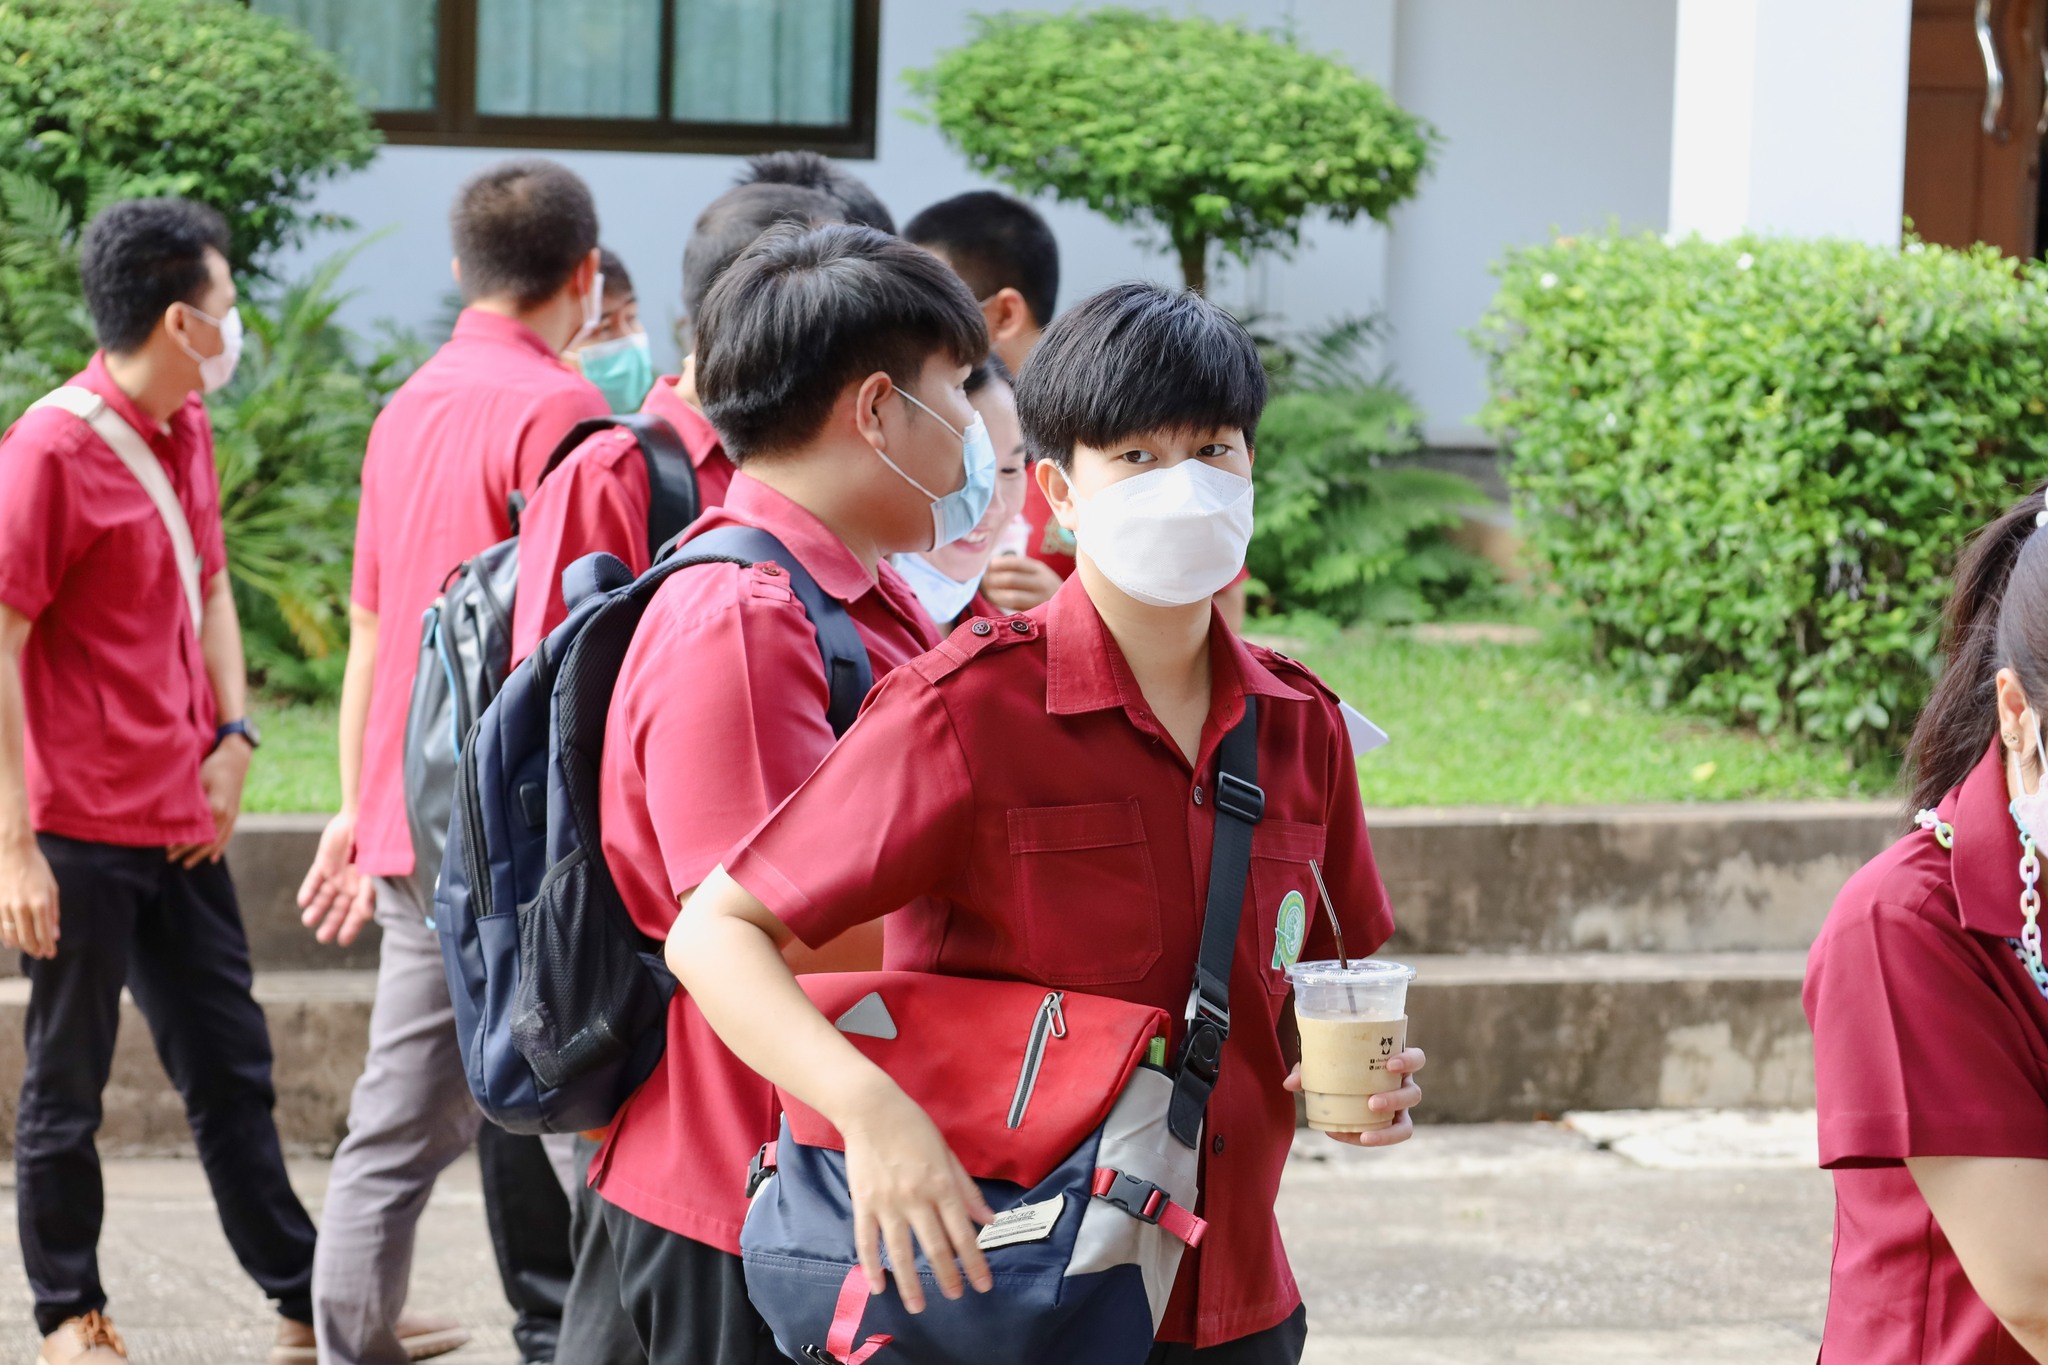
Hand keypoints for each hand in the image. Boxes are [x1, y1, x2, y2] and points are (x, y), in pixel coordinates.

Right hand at [0, 833, 57, 958]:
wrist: (13, 852)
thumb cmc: (37, 869)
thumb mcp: (52, 888)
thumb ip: (53, 913)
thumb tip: (54, 935)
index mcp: (40, 903)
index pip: (44, 934)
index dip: (48, 947)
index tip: (51, 954)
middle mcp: (22, 907)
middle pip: (27, 939)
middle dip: (35, 950)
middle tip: (40, 954)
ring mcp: (6, 907)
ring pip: (11, 936)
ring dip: (21, 946)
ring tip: (29, 948)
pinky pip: (0, 928)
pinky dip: (6, 938)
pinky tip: (12, 942)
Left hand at [168, 737, 249, 867]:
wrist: (236, 759)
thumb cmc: (214, 767)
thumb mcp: (198, 780)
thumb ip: (191, 801)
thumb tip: (174, 818)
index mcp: (216, 808)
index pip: (197, 833)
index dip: (182, 843)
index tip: (166, 849)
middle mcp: (226, 815)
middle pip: (206, 841)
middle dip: (187, 852)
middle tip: (170, 859)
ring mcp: (232, 816)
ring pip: (217, 842)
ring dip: (201, 854)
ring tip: (187, 863)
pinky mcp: (235, 814)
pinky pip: (228, 836)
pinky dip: (220, 848)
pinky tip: (214, 858)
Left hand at [297, 810, 375, 944]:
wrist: (365, 818)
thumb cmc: (377, 845)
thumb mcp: (375, 872)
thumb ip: (369, 893)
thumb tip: (366, 916)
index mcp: (366, 888)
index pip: (358, 913)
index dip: (351, 927)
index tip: (342, 941)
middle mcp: (351, 884)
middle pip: (339, 908)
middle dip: (331, 924)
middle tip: (323, 939)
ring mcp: (337, 873)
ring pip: (324, 897)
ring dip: (317, 910)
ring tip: (308, 921)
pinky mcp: (324, 863)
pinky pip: (314, 880)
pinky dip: (308, 891)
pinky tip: (303, 903)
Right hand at [839, 1080, 994, 1312]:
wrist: (871, 1110)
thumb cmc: (914, 1127)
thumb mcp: (947, 1154)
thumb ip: (966, 1190)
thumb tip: (988, 1220)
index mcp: (941, 1185)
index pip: (963, 1233)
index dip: (974, 1262)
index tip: (983, 1285)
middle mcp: (916, 1198)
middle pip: (935, 1247)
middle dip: (948, 1277)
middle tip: (956, 1297)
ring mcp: (888, 1203)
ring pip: (901, 1252)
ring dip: (911, 1283)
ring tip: (918, 1306)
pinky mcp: (863, 1203)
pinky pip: (867, 1241)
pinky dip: (872, 1265)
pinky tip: (878, 1285)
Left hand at [981, 554, 1062, 613]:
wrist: (1069, 608)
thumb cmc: (1044, 588)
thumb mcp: (1037, 574)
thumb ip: (1018, 569)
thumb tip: (990, 566)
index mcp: (1040, 570)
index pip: (1016, 563)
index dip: (998, 564)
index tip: (988, 566)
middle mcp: (1042, 583)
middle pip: (1011, 580)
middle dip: (993, 579)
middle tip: (983, 581)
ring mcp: (1040, 600)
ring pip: (1012, 597)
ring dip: (994, 594)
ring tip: (987, 592)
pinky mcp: (1037, 615)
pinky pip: (1014, 610)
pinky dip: (1001, 604)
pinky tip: (995, 600)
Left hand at [1284, 1047, 1425, 1148]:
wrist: (1336, 1080)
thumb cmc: (1338, 1065)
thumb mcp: (1325, 1062)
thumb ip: (1307, 1070)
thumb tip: (1290, 1083)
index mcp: (1394, 1062)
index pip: (1416, 1058)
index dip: (1409, 1061)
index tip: (1390, 1065)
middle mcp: (1402, 1086)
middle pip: (1413, 1094)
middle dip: (1395, 1099)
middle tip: (1371, 1103)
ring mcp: (1398, 1109)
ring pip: (1406, 1123)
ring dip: (1386, 1130)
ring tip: (1364, 1134)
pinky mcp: (1390, 1126)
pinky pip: (1388, 1137)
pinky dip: (1373, 1140)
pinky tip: (1350, 1137)